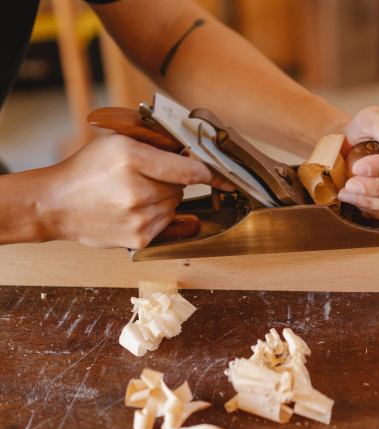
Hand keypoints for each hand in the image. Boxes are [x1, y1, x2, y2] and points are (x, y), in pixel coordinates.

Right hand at [44, 134, 232, 248]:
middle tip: (145, 177)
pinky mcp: (140, 239)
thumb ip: (156, 143)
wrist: (56, 205)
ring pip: (175, 204)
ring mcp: (139, 219)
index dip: (210, 172)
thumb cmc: (86, 170)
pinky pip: (167, 222)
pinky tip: (134, 209)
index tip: (226, 177)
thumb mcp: (117, 142)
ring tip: (134, 194)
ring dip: (164, 198)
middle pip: (182, 187)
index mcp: (131, 159)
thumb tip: (191, 151)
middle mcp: (138, 191)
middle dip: (172, 180)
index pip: (189, 169)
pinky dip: (158, 215)